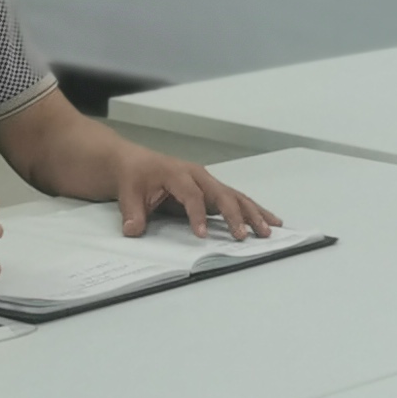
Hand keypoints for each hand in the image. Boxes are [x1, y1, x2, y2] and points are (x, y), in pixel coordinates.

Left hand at [102, 148, 279, 242]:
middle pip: (221, 193)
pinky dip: (252, 210)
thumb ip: (132, 212)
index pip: (192, 195)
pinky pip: (236, 200)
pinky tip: (268, 220)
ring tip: (268, 230)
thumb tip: (133, 229)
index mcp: (177, 173)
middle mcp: (198, 175)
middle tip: (244, 235)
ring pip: (235, 196)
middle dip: (235, 215)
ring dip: (252, 213)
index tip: (201, 235)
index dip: (197, 215)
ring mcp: (207, 182)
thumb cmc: (134, 175)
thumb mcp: (127, 193)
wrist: (135, 163)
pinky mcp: (212, 191)